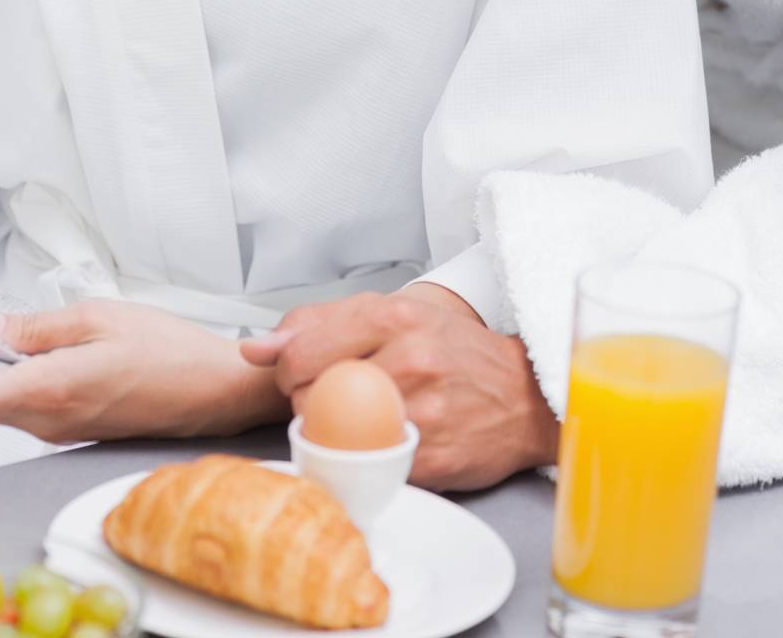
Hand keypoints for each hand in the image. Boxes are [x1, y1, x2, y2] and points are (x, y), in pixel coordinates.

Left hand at [0, 300, 288, 443]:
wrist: (215, 390)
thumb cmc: (172, 353)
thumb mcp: (101, 317)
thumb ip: (39, 326)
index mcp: (50, 390)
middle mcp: (49, 420)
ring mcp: (60, 430)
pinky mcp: (73, 429)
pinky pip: (23, 410)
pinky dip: (5, 386)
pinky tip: (8, 360)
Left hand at [241, 289, 558, 490]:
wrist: (526, 397)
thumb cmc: (455, 352)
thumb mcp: (395, 314)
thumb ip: (321, 323)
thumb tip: (256, 348)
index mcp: (395, 316)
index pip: (300, 350)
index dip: (289, 369)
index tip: (304, 374)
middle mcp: (410, 358)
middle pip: (310, 394)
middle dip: (310, 401)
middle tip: (336, 400)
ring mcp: (423, 411)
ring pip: (334, 436)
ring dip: (333, 436)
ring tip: (357, 424)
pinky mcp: (431, 458)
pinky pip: (368, 468)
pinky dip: (363, 463)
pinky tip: (381, 447)